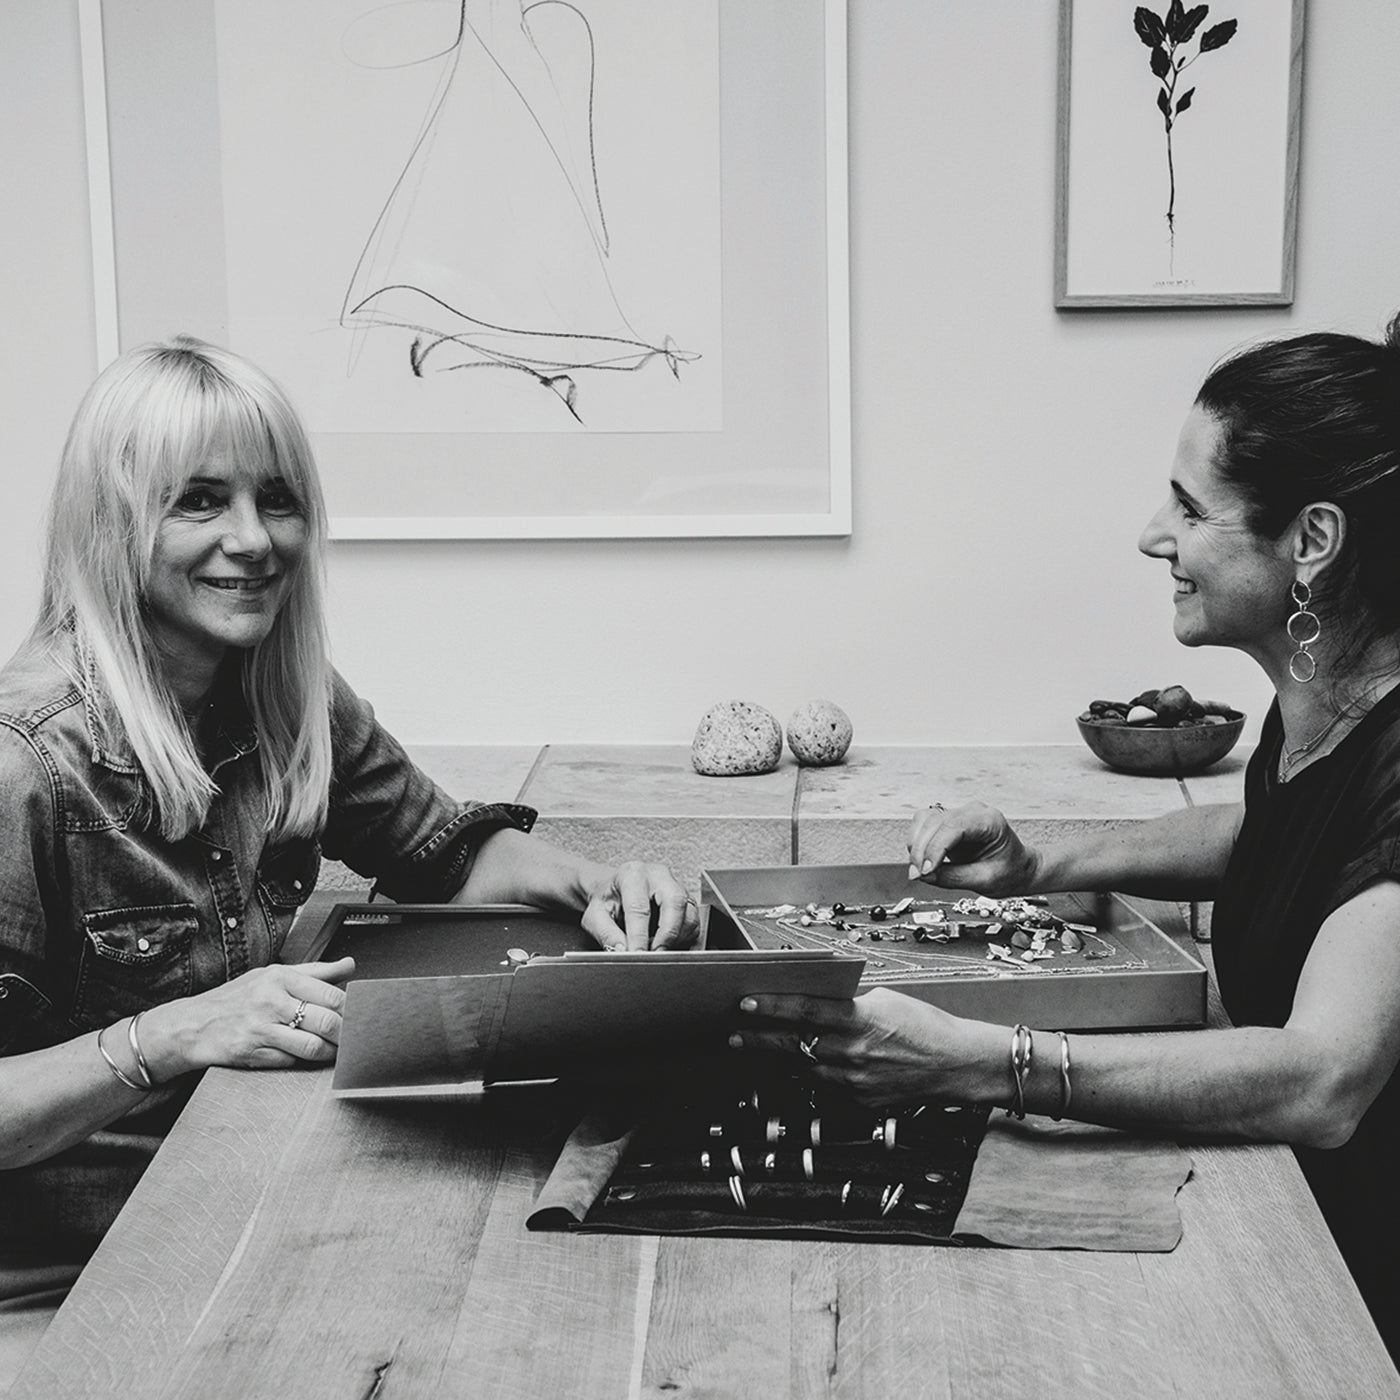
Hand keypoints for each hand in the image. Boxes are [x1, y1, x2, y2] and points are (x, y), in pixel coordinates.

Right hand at [139, 957, 356, 1078]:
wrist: (191, 1025)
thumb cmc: (236, 998)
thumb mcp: (272, 975)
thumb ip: (314, 972)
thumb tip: (349, 964)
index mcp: (280, 976)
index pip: (332, 995)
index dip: (351, 1010)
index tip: (359, 1017)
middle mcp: (271, 1000)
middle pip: (327, 1021)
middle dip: (346, 1034)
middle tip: (352, 1038)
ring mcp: (260, 1028)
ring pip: (313, 1046)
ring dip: (330, 1053)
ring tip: (334, 1051)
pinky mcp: (252, 1053)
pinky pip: (291, 1061)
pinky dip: (304, 1062)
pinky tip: (306, 1058)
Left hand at [580, 860, 700, 950]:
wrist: (614, 889)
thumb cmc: (607, 899)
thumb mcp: (595, 915)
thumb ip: (607, 934)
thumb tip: (623, 951)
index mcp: (632, 875)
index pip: (639, 907)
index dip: (639, 936)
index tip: (637, 955)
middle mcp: (658, 876)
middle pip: (675, 902)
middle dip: (667, 934)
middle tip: (655, 955)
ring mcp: (676, 886)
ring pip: (689, 914)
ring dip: (677, 938)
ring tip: (656, 949)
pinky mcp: (686, 900)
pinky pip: (693, 923)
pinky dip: (683, 938)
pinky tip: (665, 944)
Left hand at [729, 988, 978, 1108]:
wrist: (957, 1064)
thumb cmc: (924, 1025)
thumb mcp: (884, 1000)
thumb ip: (847, 1004)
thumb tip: (815, 1006)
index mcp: (860, 1020)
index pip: (805, 1012)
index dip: (772, 1008)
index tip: (745, 1003)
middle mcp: (853, 1053)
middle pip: (795, 1045)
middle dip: (759, 1039)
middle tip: (733, 1034)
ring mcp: (855, 1082)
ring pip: (806, 1068)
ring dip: (783, 1059)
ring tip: (758, 1048)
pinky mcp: (860, 1102)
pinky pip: (827, 1087)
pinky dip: (815, 1075)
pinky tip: (803, 1067)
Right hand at [906, 801, 1038, 893]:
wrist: (1017, 868)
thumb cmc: (1010, 871)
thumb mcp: (985, 880)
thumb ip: (953, 878)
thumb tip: (924, 876)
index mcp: (990, 821)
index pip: (954, 827)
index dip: (935, 848)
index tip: (925, 870)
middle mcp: (973, 812)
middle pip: (935, 822)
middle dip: (921, 850)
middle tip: (916, 875)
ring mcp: (959, 815)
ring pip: (925, 820)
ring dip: (916, 845)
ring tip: (917, 870)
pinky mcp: (948, 823)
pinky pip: (924, 824)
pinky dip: (917, 841)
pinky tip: (920, 859)